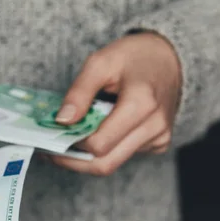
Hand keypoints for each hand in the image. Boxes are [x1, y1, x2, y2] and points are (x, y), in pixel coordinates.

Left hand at [49, 32, 181, 175]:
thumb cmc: (133, 57)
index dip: (72, 145)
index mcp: (142, 103)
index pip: (99, 144)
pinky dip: (104, 150)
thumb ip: (79, 92)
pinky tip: (92, 135)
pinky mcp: (158, 143)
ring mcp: (159, 138)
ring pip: (113, 163)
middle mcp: (154, 126)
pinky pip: (124, 156)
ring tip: (66, 143)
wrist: (168, 58)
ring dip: (86, 158)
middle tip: (50, 152)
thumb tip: (62, 121)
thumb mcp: (100, 62)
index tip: (52, 137)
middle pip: (105, 163)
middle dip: (74, 161)